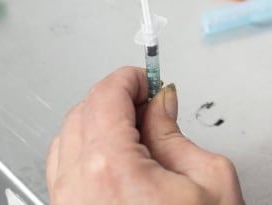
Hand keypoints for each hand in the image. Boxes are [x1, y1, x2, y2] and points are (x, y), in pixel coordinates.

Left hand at [46, 67, 243, 204]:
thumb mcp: (208, 181)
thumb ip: (175, 132)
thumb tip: (160, 103)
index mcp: (113, 170)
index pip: (106, 96)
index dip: (129, 79)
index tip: (146, 78)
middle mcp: (78, 186)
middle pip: (82, 111)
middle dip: (115, 98)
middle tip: (148, 104)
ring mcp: (66, 204)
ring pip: (67, 137)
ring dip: (97, 121)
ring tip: (135, 132)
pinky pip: (63, 166)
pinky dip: (85, 148)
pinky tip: (115, 156)